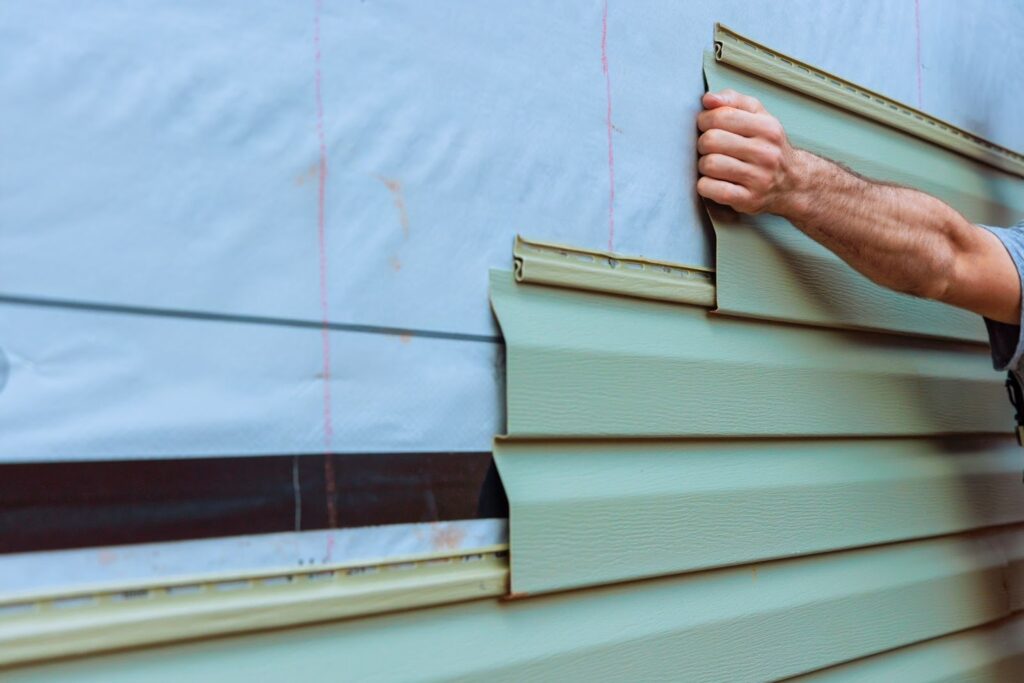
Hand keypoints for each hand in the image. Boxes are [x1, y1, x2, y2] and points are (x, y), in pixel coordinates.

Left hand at [696, 89, 803, 214]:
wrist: (792, 182)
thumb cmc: (768, 147)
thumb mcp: (758, 116)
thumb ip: (732, 101)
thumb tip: (708, 99)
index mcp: (767, 128)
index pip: (722, 116)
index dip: (705, 120)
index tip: (706, 126)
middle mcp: (766, 153)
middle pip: (711, 140)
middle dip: (703, 143)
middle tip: (710, 148)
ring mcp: (758, 178)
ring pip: (709, 164)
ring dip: (704, 165)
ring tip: (713, 165)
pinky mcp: (748, 200)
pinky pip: (711, 189)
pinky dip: (704, 185)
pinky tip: (713, 181)